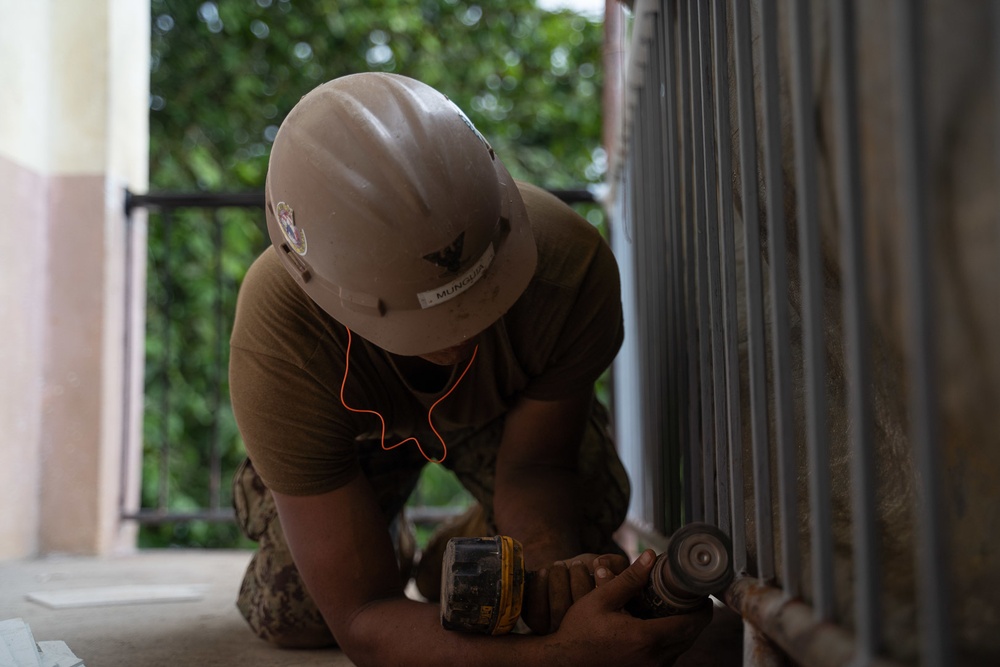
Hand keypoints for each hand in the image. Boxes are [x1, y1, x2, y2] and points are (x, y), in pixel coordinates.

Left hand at [521, 552, 628, 633]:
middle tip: (577, 564)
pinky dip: (540, 586)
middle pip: (583, 612)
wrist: (561, 576)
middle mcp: (583, 637)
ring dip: (559, 581)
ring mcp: (560, 634)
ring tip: (560, 565)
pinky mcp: (537, 626)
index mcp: (607, 627)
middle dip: (579, 580)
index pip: (608, 611)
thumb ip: (617, 565)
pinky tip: (545, 572)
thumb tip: (600, 564)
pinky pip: (537, 609)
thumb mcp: (610, 567)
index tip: (597, 567)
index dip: (604, 585)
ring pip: (560, 610)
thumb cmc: (590, 574)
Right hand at [548, 550, 711, 666]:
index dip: (702, 609)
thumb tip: (650, 556)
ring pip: (680, 649)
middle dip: (694, 617)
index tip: (703, 595)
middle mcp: (653, 659)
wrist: (563, 661)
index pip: (690, 624)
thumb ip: (629, 578)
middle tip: (691, 598)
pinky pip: (667, 657)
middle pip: (690, 637)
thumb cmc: (579, 631)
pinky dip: (670, 641)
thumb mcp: (601, 599)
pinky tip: (658, 626)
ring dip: (683, 630)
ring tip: (675, 609)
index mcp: (646, 638)